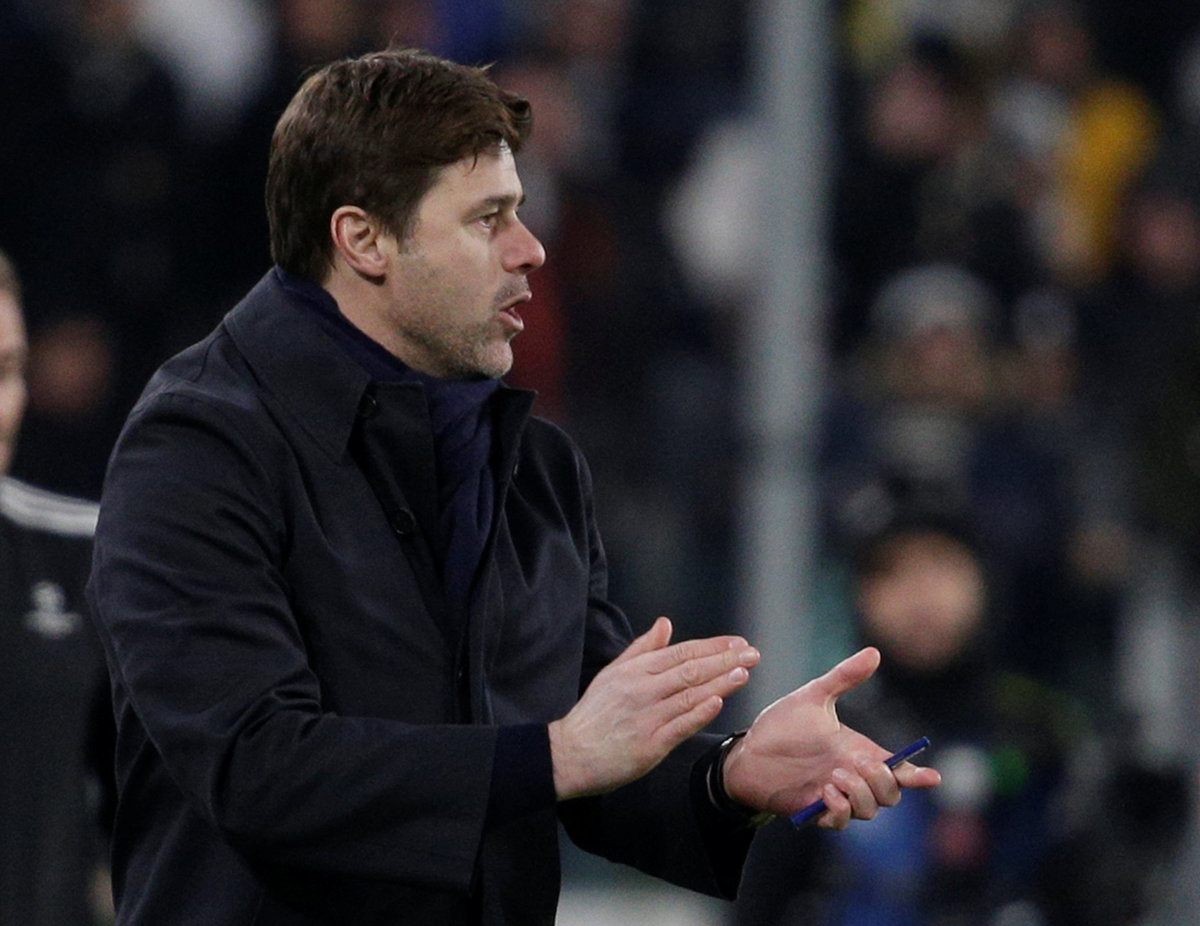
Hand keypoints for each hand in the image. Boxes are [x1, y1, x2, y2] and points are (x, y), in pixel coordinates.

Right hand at [549, 616, 760, 799]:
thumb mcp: (613, 673)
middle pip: (690, 670)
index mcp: (636, 671)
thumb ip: (642, 648)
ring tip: (744, 673)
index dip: (712, 647)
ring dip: (720, 682)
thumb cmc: (594, 714)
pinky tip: (717, 702)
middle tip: (752, 654)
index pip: (681, 652)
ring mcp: (647, 717)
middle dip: (725, 661)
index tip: (737, 643)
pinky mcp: (649, 745)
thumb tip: (665, 624)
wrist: (571, 753)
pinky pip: (679, 726)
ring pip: (689, 695)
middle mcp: (643, 690)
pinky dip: (699, 713)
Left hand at [722, 647, 939, 828]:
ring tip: (833, 776)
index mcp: (857, 750)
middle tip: (856, 763)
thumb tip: (874, 652)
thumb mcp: (813, 697)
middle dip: (883, 781)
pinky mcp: (816, 811)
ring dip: (860, 794)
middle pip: (890, 793)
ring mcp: (835, 795)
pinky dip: (840, 809)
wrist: (747, 752)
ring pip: (871, 809)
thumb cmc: (782, 725)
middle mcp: (851, 775)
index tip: (933, 777)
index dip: (917, 775)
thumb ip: (843, 677)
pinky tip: (823, 792)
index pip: (896, 768)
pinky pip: (842, 821)